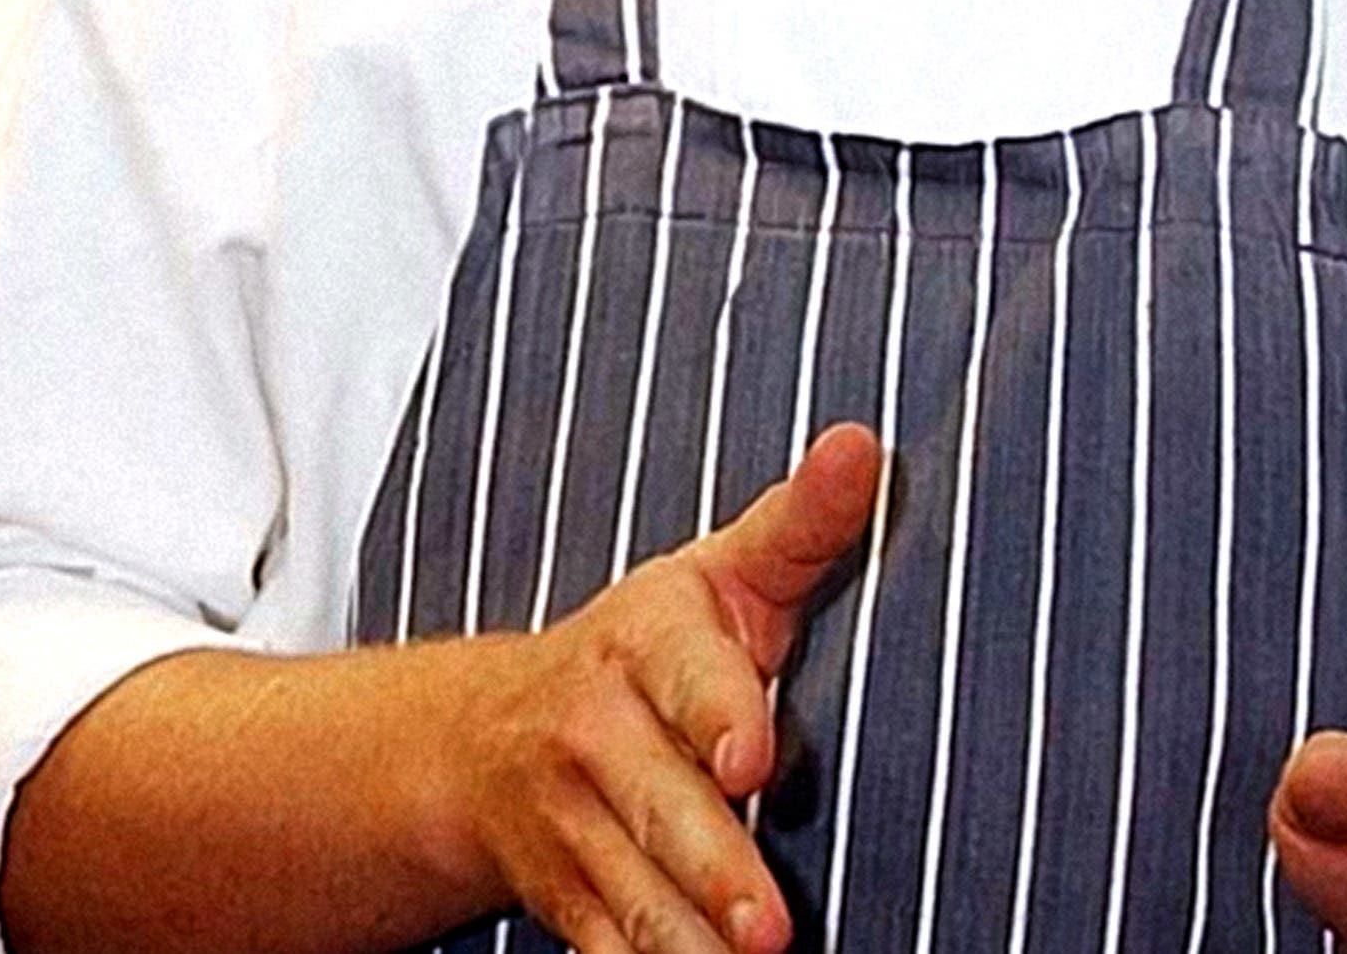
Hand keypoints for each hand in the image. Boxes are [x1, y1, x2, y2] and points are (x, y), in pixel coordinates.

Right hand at [437, 422, 882, 953]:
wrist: (482, 738)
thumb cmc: (649, 652)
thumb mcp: (717, 577)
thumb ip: (798, 527)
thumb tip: (865, 444)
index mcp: (644, 644)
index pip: (685, 676)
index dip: (718, 714)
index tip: (751, 757)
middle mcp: (596, 736)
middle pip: (656, 805)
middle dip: (711, 865)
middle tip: (769, 925)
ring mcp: (572, 825)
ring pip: (631, 895)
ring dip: (684, 941)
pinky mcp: (563, 902)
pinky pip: (603, 951)